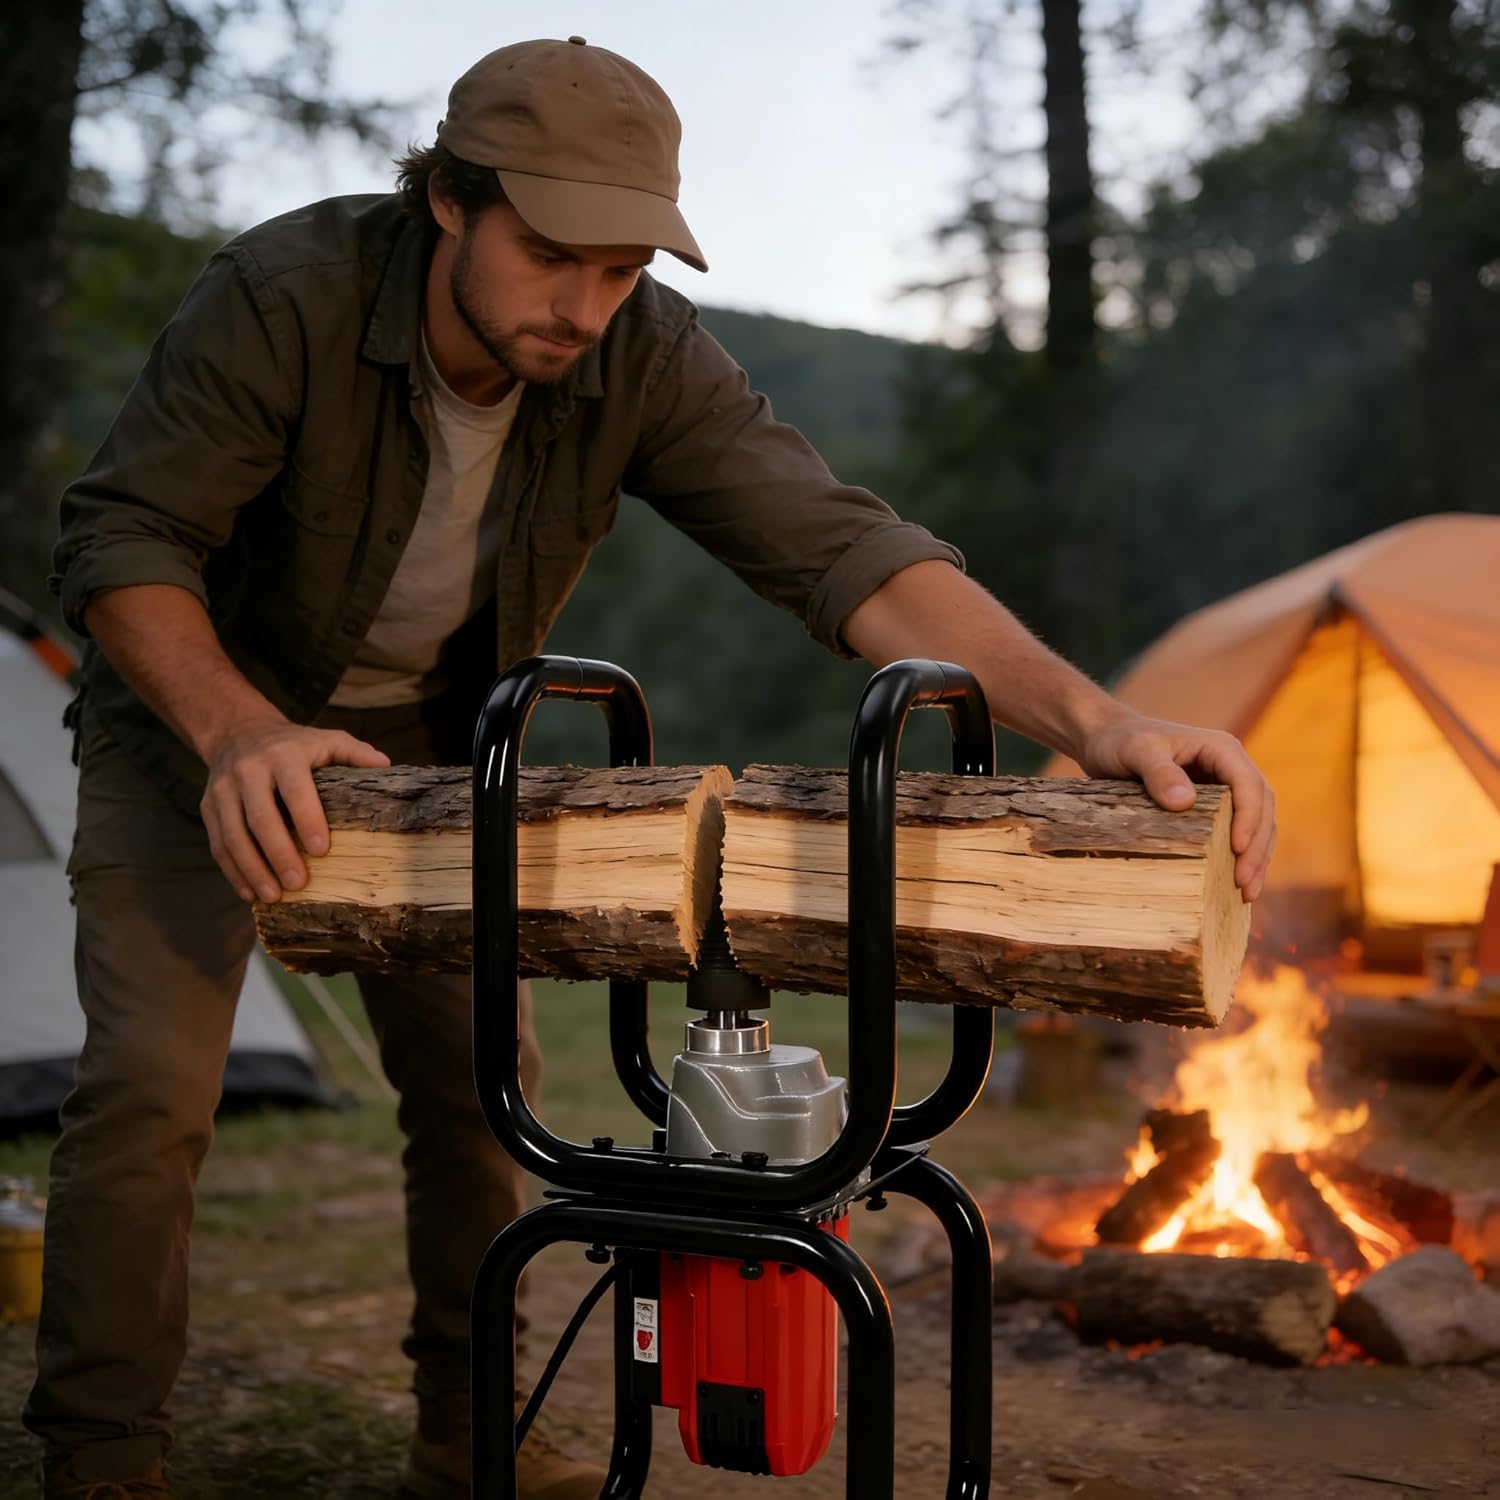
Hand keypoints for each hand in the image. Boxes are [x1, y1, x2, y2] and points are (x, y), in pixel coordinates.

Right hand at [200, 718, 389, 902]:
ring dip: (252, 869)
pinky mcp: (207, 806)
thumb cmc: (295, 744)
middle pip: (260, 818)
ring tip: (273, 896)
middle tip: (298, 883)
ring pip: (233, 835)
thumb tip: (386, 765)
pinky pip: (217, 843)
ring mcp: (223, 790)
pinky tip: (249, 892)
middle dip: (279, 853)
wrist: (238, 732)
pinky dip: (232, 871)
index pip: (295, 789)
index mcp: (284, 755)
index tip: (321, 850)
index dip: (308, 819)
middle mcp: (249, 771)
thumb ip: (354, 752)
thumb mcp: (327, 739)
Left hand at [1076, 713, 1275, 902]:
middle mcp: (1230, 768)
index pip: (1249, 785)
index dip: (1249, 818)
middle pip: (1260, 808)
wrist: (1106, 740)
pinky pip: (1237, 832)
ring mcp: (1224, 789)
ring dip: (1256, 857)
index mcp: (1221, 749)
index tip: (1237, 849)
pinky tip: (1236, 886)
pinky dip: (1241, 858)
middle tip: (1245, 884)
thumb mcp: (1136, 752)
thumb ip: (1158, 773)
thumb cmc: (1120, 741)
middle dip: (1257, 847)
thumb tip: (1185, 802)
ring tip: (1247, 893)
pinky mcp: (1213, 808)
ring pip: (1257, 824)